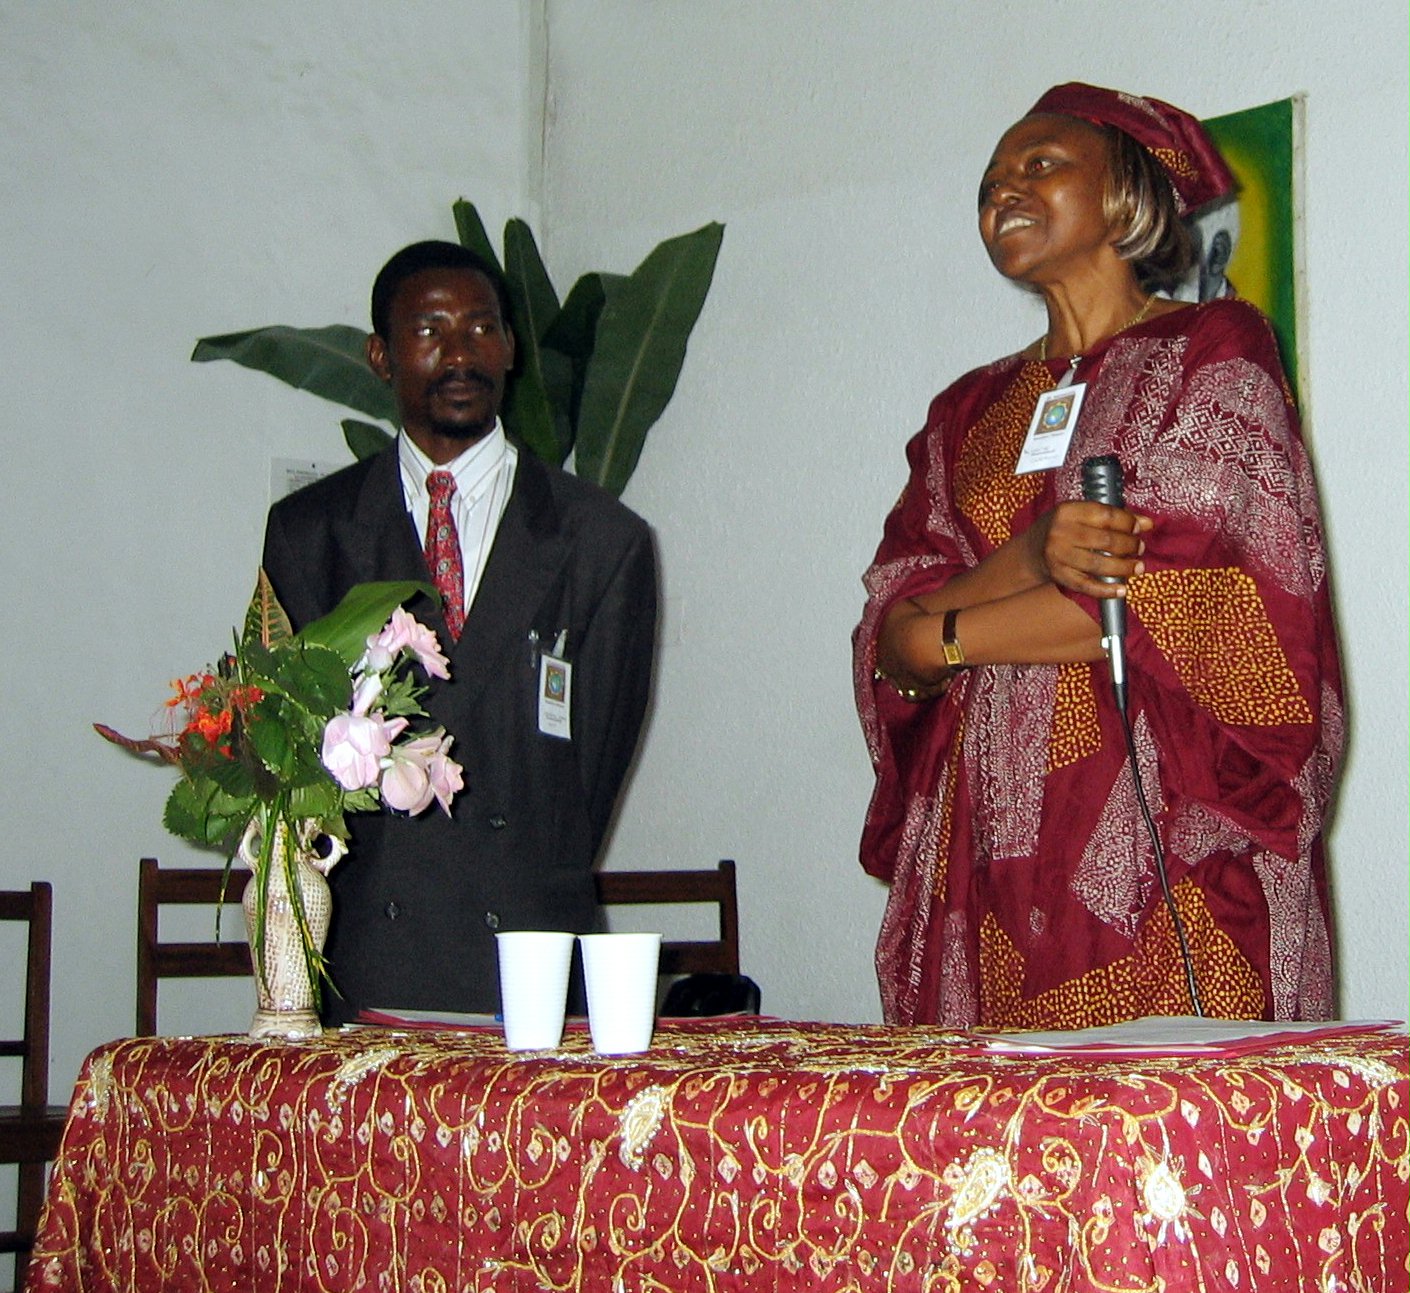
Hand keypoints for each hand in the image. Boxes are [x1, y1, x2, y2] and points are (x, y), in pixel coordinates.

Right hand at [1026, 501, 1150, 597]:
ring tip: (1137, 567)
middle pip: (1105, 541)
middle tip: (1139, 548)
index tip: (1139, 528)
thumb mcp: (1081, 515)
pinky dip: (1107, 590)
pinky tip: (1122, 590)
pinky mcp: (1059, 576)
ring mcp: (1058, 556)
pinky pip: (1087, 586)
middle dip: (1129, 545)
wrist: (1030, 551)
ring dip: (1123, 568)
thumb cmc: (1061, 529)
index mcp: (1067, 512)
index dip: (1127, 522)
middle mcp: (1060, 532)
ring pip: (1099, 564)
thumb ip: (1112, 517)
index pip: (1106, 515)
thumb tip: (1146, 523)